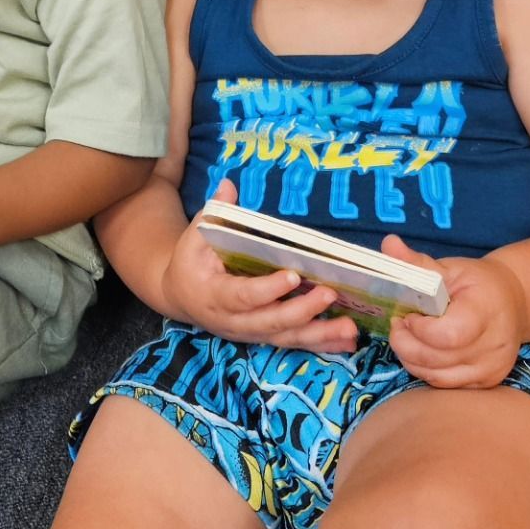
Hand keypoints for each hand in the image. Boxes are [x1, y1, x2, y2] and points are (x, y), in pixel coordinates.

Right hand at [158, 182, 358, 351]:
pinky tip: (347, 342)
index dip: (267, 289)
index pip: (243, 295)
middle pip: (270, 322)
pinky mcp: (263, 337)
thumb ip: (215, 212)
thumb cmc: (190, 261)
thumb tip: (228, 184)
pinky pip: (293, 343)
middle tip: (329, 293)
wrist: (180, 296)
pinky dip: (320, 343)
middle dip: (302, 310)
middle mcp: (233, 321)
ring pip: (286, 338)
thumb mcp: (195, 235)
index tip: (292, 276)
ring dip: (319, 334)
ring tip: (350, 328)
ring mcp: (250, 333)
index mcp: (214, 295)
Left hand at [383, 237, 528, 387]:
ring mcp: (492, 368)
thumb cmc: (478, 283)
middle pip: (437, 358)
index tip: (409, 313)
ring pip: (437, 376)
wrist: (513, 302)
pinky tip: (422, 351)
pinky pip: (445, 384)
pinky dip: (426, 370)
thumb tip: (388, 243)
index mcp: (487, 311)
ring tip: (407, 336)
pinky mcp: (487, 383)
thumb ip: (416, 262)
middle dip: (406, 343)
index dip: (419, 328)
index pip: (448, 334)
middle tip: (398, 324)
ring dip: (411, 358)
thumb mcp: (450, 268)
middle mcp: (494, 346)